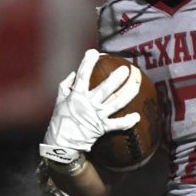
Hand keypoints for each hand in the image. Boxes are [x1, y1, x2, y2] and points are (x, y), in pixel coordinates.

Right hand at [39, 49, 141, 164]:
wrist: (61, 143)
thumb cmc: (60, 120)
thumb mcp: (59, 100)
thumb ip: (65, 85)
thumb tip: (73, 74)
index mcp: (77, 96)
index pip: (83, 76)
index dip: (87, 63)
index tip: (93, 52)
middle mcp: (89, 104)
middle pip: (105, 89)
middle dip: (116, 79)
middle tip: (126, 70)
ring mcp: (97, 116)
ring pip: (115, 104)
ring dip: (127, 94)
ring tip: (136, 86)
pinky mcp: (102, 127)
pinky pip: (117, 124)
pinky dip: (127, 122)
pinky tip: (136, 117)